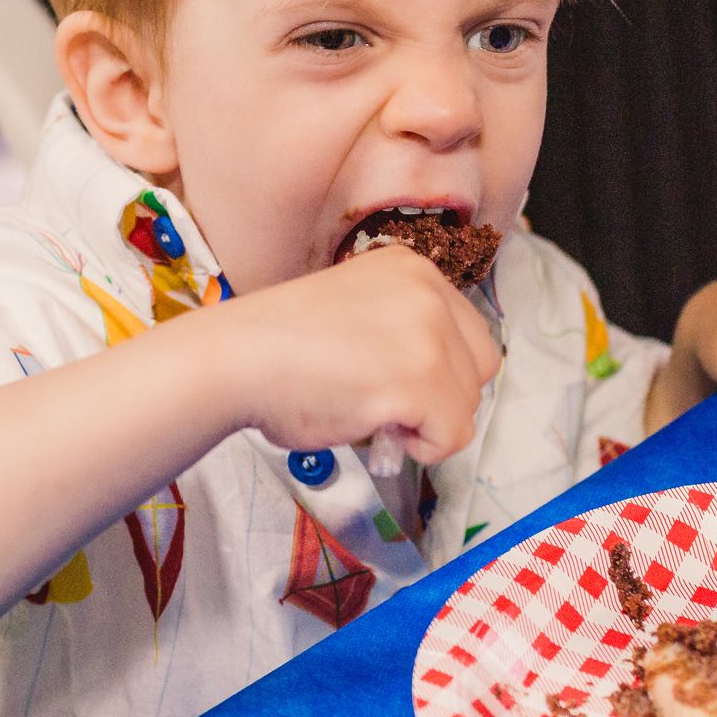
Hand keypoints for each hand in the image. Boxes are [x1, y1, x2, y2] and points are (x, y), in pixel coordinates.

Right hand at [214, 246, 500, 464]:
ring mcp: (430, 335)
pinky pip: (452, 435)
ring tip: (375, 415)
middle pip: (482, 366)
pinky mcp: (421, 381)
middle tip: (390, 406)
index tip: (395, 382)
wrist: (234, 360)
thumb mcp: (357, 311)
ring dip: (429, 423)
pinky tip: (380, 430)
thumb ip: (403, 332)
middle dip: (444, 396)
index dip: (440, 370)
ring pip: (469, 404)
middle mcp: (431, 292)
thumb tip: (435, 387)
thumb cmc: (278, 347)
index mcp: (414, 268)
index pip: (468, 332)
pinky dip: (422, 448)